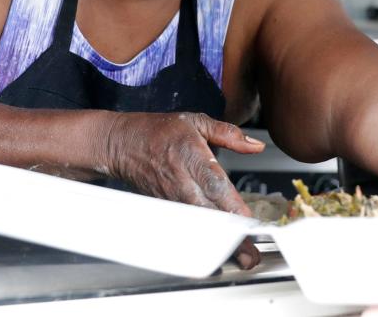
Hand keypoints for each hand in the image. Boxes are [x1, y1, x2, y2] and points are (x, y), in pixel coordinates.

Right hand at [101, 111, 264, 267]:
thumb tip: (255, 145)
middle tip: (251, 253)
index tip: (248, 221)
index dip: (232, 205)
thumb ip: (229, 133)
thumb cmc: (159, 131)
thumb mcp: (196, 122)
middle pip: (208, 212)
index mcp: (191, 156)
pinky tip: (216, 250)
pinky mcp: (164, 208)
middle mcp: (181, 181)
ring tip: (240, 257)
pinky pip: (185, 226)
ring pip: (197, 225)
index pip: (215, 184)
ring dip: (218, 242)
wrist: (122, 143)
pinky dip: (201, 239)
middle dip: (230, 235)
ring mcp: (171, 198)